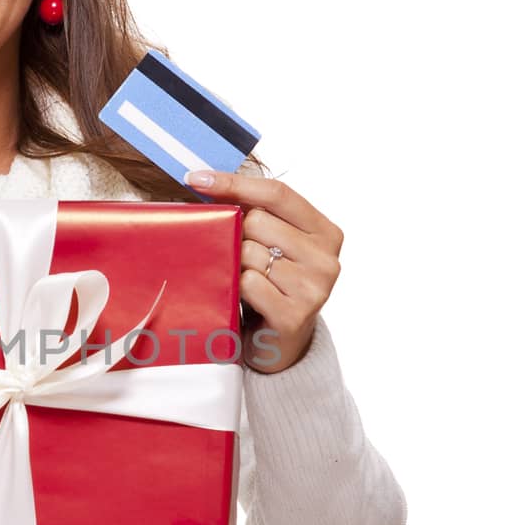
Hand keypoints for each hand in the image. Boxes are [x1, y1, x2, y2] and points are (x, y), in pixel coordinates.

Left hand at [184, 169, 343, 372]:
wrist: (278, 345)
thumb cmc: (270, 288)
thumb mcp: (273, 246)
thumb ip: (256, 214)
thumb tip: (205, 181)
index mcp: (325, 232)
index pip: (277, 193)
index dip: (235, 182)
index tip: (196, 178)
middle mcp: (326, 258)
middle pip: (257, 222)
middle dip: (235, 235)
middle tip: (236, 258)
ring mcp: (315, 288)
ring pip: (249, 252)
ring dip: (234, 265)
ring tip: (243, 282)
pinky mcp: (295, 315)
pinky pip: (248, 283)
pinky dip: (236, 290)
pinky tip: (243, 300)